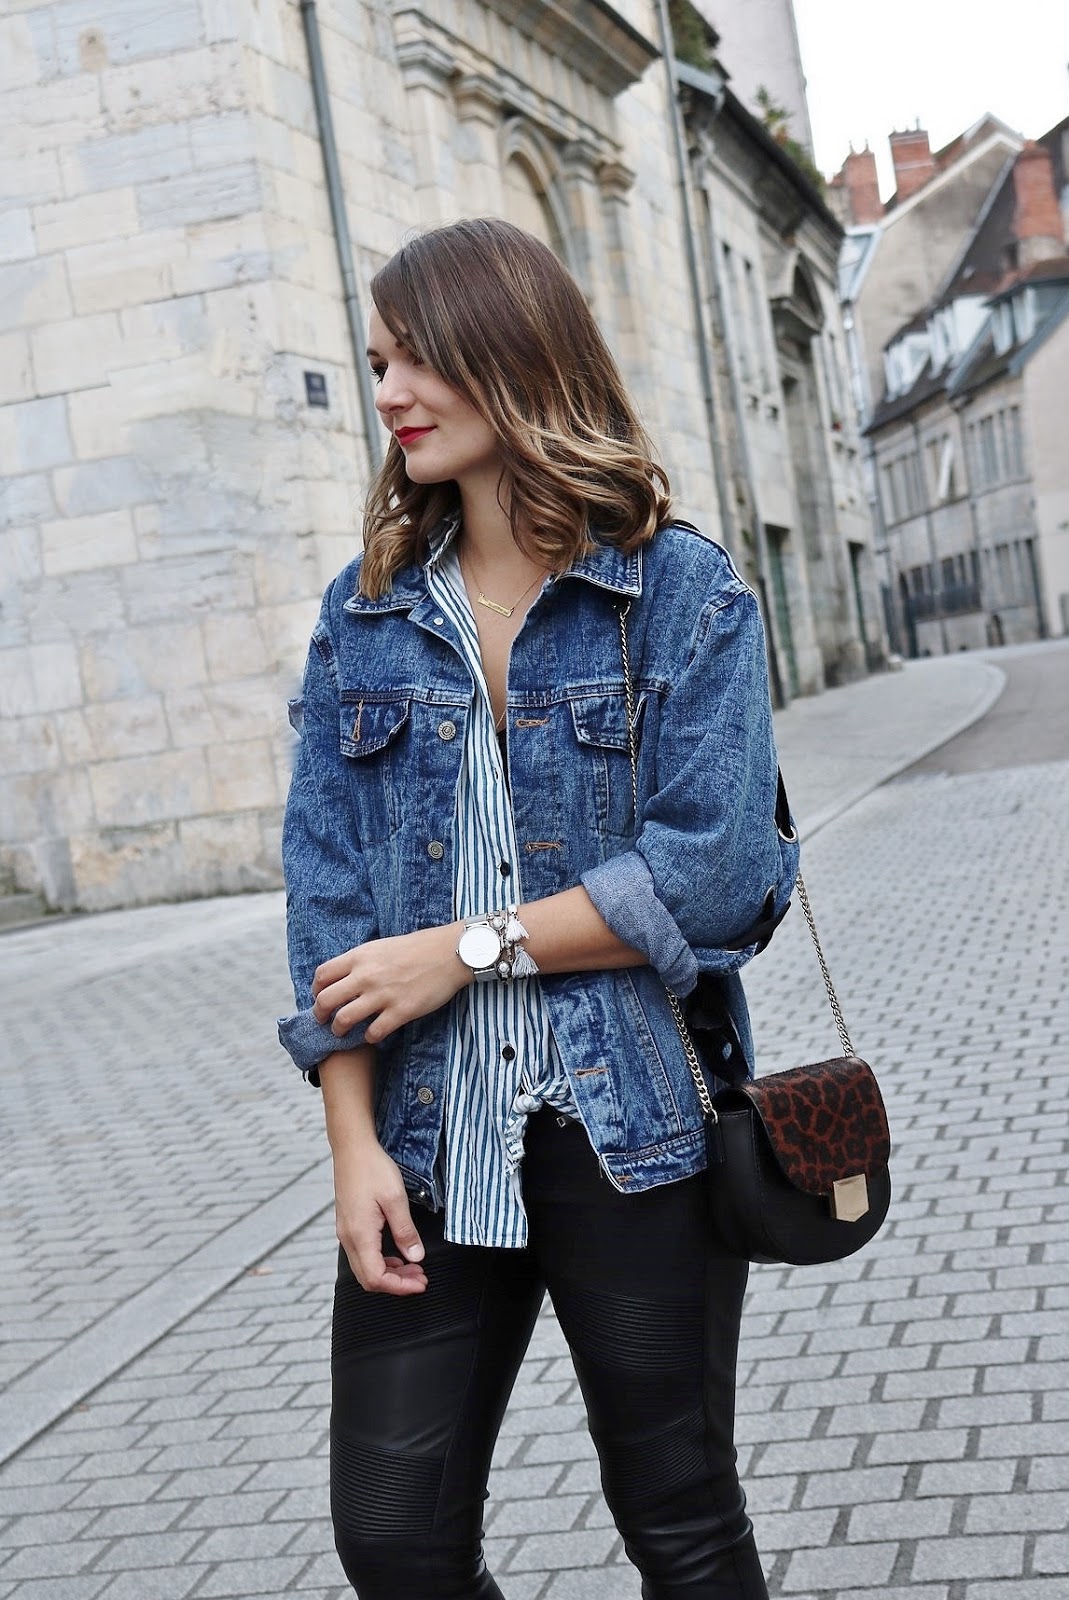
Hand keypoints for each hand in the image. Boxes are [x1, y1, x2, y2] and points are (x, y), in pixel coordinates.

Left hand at [312, 923, 467, 1043]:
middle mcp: (367, 976)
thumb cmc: (417, 948)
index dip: (316, 990)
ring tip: (342, 1032)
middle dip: (320, 1014)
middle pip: (326, 1000)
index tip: (320, 997)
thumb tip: (344, 977)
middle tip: (324, 1020)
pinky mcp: (401, 1011)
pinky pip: (374, 1032)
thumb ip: (361, 961)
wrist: (450, 953)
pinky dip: (369, 1037)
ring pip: (344, 1019)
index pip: (322, 975)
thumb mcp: (381, 946)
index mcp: (360, 956)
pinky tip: (372, 1034)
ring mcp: (383, 995)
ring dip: (339, 1029)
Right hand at [333, 1136, 427, 1295]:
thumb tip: (416, 1257)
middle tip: (421, 1278)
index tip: (421, 1283)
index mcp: (360, 1235)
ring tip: (413, 1267)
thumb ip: (405, 1231)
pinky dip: (381, 1261)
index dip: (400, 1287)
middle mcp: (348, 1238)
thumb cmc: (372, 1168)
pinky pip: (362, 1255)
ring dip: (389, 1273)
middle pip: (369, 1279)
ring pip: (364, 1268)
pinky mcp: (348, 1225)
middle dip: (397, 1283)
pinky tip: (397, 1253)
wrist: (352, 1148)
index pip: (376, 1278)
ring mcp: (346, 1232)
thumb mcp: (396, 1198)